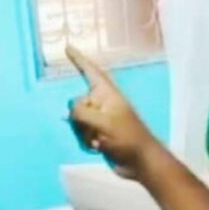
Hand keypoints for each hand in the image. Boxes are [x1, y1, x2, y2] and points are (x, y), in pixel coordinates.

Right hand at [66, 45, 163, 179]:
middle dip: (79, 118)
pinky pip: (81, 133)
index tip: (67, 47)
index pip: (91, 72)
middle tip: (95, 130)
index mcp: (108, 94)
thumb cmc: (128, 138)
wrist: (140, 162)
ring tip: (100, 142)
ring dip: (83, 133)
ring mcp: (100, 119)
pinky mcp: (98, 134)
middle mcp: (103, 103)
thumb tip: (68, 111)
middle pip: (77, 102)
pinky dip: (86, 141)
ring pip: (77, 120)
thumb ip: (82, 113)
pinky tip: (99, 148)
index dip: (79, 59)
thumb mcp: (104, 122)